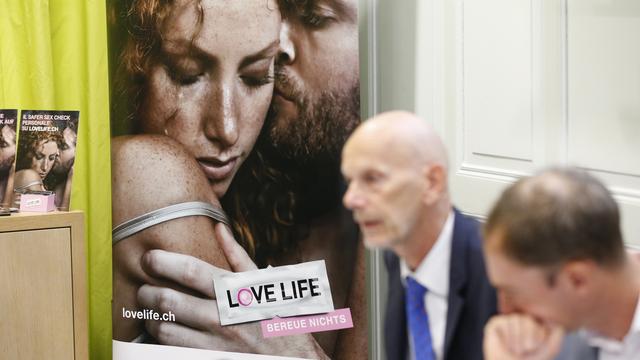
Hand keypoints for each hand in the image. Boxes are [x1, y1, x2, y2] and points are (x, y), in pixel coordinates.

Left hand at [138, 223, 327, 357]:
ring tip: (152, 313)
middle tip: (144, 289)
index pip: (191, 271)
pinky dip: (161, 343)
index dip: (163, 262)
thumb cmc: (278, 317)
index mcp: (236, 292)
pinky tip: (164, 334)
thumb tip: (219, 228)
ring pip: (164, 330)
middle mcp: (223, 317)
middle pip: (170, 301)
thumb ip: (238, 256)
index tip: (148, 257)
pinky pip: (172, 351)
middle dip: (147, 293)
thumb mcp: (264, 283)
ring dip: (151, 320)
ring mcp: (215, 344)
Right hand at [483, 314, 563, 359]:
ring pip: (516, 320)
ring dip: (516, 340)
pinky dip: (506, 337)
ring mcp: (508, 321)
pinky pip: (503, 322)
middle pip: (528, 320)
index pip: (540, 321)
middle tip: (524, 351)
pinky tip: (504, 345)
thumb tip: (559, 325)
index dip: (539, 337)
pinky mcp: (495, 323)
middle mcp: (523, 320)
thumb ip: (556, 336)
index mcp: (536, 324)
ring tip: (513, 349)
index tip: (535, 349)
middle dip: (527, 338)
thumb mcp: (548, 350)